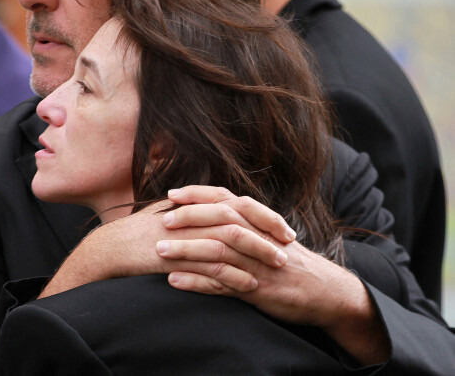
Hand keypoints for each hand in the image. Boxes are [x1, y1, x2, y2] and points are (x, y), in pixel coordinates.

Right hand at [40, 189, 294, 296]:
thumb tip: (220, 208)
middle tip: (290, 243)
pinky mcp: (178, 257)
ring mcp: (187, 235)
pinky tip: (251, 285)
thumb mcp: (172, 212)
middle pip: (239, 216)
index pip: (237, 202)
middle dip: (267, 229)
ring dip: (257, 252)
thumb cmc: (143, 231)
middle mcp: (194, 214)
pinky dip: (234, 275)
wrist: (114, 246)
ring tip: (279, 265)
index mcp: (196, 203)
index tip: (283, 226)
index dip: (263, 213)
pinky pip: (212, 266)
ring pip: (231, 240)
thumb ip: (197, 209)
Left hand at [160, 185, 389, 364]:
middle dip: (189, 217)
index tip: (171, 193)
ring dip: (186, 250)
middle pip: (219, 219)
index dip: (197, 194)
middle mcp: (257, 236)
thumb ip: (245, 223)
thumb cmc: (291, 261)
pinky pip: (223, 284)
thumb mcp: (270, 235)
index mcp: (258, 221)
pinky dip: (197, 282)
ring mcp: (256, 263)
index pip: (224, 199)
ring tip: (159, 251)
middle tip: (162, 221)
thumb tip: (214, 212)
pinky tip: (174, 282)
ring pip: (217, 250)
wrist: (326, 291)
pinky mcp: (257, 289)